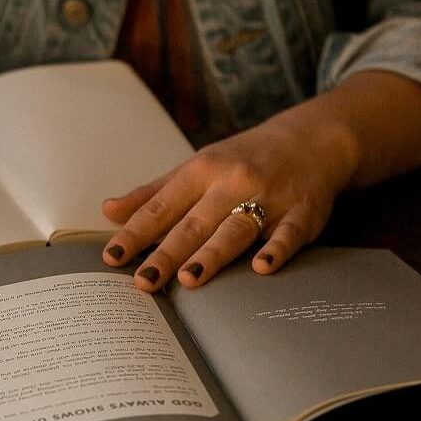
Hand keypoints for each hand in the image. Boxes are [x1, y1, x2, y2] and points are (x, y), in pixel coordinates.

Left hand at [100, 103, 358, 290]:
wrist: (311, 141)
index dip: (136, 232)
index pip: (162, 206)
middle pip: (195, 223)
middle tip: (144, 280)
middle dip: (167, 252)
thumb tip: (109, 211)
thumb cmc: (244, 160)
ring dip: (212, 254)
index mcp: (202, 171)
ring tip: (189, 278)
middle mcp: (232, 183)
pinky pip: (287, 234)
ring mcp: (268, 198)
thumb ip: (153, 193)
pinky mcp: (301, 213)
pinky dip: (276, 249)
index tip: (113, 256)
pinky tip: (262, 267)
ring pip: (235, 228)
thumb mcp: (196, 167)